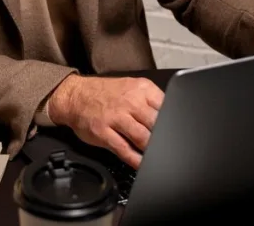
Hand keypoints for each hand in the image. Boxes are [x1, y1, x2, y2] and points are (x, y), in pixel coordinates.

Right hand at [46, 74, 163, 168]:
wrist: (74, 95)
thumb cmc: (105, 94)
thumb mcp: (131, 87)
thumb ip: (150, 101)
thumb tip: (170, 119)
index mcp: (141, 89)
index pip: (166, 106)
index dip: (173, 122)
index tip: (178, 133)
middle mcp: (130, 102)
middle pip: (156, 123)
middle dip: (164, 137)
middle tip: (171, 148)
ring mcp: (116, 117)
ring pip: (143, 138)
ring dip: (152, 150)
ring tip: (159, 158)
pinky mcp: (104, 132)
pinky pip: (124, 150)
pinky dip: (136, 160)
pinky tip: (142, 164)